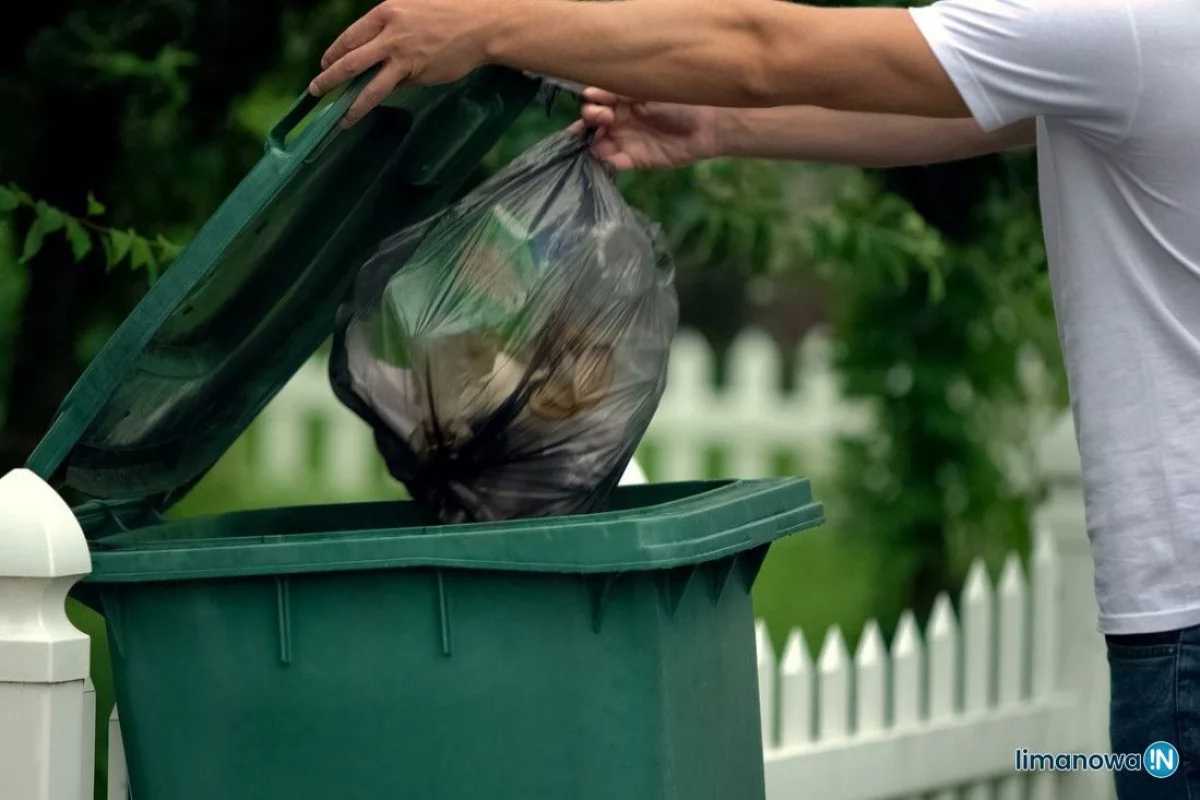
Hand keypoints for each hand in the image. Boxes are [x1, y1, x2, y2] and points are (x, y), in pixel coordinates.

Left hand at [308, 0, 493, 127]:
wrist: (481, 25)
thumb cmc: (451, 14)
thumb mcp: (414, 11)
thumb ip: (393, 31)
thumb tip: (379, 58)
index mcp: (386, 12)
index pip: (351, 36)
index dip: (335, 52)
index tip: (325, 64)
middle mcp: (389, 34)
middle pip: (350, 60)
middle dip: (329, 79)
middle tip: (316, 90)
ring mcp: (402, 56)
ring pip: (369, 85)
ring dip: (351, 104)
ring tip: (340, 118)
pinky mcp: (417, 73)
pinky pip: (396, 88)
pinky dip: (385, 97)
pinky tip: (373, 107)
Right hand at [570, 88, 721, 171]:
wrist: (706, 125)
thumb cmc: (679, 101)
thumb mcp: (646, 92)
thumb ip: (618, 93)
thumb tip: (588, 93)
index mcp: (621, 101)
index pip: (594, 104)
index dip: (591, 106)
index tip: (597, 104)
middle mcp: (619, 121)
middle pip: (591, 125)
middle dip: (588, 123)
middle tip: (602, 120)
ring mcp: (625, 141)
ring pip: (598, 144)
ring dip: (592, 143)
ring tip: (600, 140)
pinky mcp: (634, 160)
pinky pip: (613, 163)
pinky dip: (605, 161)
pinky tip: (606, 155)